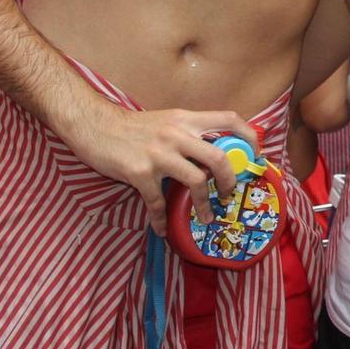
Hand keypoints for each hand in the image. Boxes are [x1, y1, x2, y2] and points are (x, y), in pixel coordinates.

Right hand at [60, 103, 249, 232]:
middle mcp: (177, 135)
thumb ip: (188, 133)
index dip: (249, 137)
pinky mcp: (140, 173)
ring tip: (206, 217)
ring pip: (196, 182)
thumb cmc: (131, 126)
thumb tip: (212, 152)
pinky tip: (162, 229)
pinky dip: (161, 219)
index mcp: (186, 119)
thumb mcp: (166, 120)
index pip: (229, 120)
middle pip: (219, 158)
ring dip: (204, 205)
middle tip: (228, 194)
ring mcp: (159, 154)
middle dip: (230, 181)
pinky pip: (157, 202)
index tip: (255, 155)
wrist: (94, 125)